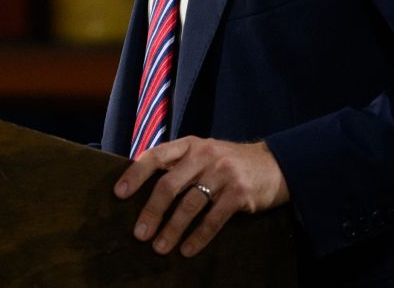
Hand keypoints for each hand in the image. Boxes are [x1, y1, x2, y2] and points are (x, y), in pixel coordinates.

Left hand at [114, 137, 288, 256]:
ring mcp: (223, 174)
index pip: (156, 156)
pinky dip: (199, 237)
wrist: (275, 164)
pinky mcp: (240, 194)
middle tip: (139, 234)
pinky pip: (214, 219)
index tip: (119, 193)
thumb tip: (142, 186)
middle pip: (169, 185)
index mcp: (190, 145)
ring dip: (172, 229)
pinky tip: (187, 249)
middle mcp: (205, 155)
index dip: (135, 174)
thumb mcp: (204, 153)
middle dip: (152, 211)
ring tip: (160, 248)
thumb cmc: (229, 162)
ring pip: (190, 205)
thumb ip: (179, 164)